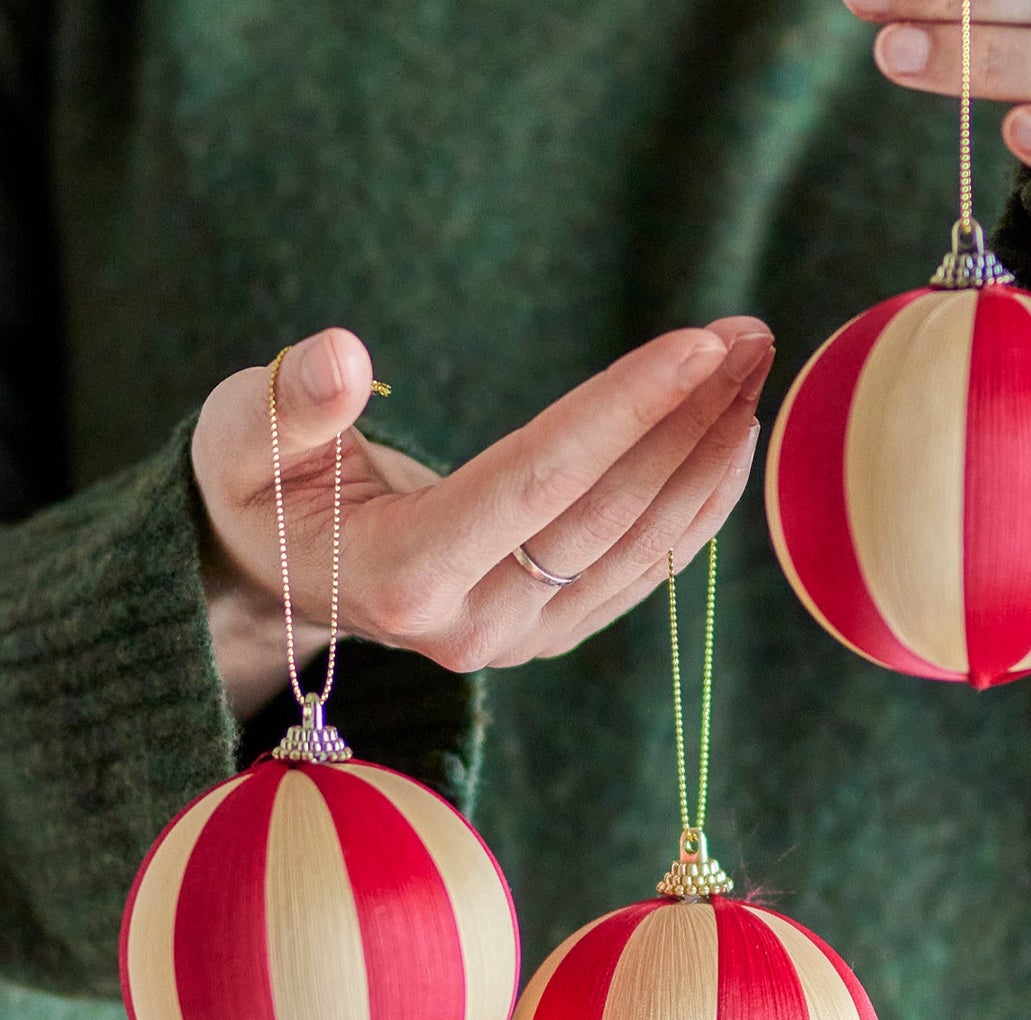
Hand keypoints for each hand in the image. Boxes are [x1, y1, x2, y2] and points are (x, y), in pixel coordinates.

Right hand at [193, 323, 772, 718]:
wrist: (283, 573)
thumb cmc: (261, 491)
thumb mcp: (240, 438)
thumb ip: (285, 404)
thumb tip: (341, 356)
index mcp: (404, 576)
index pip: (538, 482)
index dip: (623, 410)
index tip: (701, 344)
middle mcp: (474, 626)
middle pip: (608, 514)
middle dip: (688, 421)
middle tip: (752, 334)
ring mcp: (520, 640)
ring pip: (641, 547)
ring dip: (706, 457)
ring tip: (755, 369)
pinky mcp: (549, 633)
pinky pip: (642, 569)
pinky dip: (694, 507)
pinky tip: (731, 445)